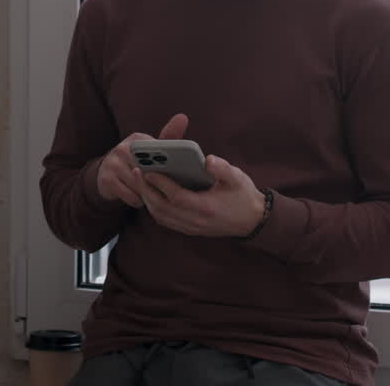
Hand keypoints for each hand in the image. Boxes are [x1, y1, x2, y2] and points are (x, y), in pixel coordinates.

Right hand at [96, 113, 188, 207]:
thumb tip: (183, 117)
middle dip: (158, 182)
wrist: (107, 173)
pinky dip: (138, 201)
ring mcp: (112, 163)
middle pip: (149, 170)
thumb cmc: (137, 161)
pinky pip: (130, 196)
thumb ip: (169, 138)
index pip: (156, 152)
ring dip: (149, 193)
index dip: (166, 167)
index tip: (174, 175)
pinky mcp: (106, 179)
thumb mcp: (151, 149)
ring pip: (140, 185)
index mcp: (137, 139)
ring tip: (154, 194)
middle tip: (167, 190)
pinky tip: (140, 198)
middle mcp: (122, 148)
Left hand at [134, 154, 266, 237]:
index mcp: (206, 207)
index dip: (161, 184)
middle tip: (135, 171)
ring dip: (147, 199)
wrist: (253, 221)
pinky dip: (154, 208)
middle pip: (163, 208)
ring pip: (161, 216)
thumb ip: (223, 169)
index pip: (177, 197)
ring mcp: (192, 227)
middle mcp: (196, 220)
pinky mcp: (190, 230)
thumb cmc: (244, 196)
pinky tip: (149, 194)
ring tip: (139, 180)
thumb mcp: (238, 178)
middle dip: (146, 189)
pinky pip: (166, 221)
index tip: (148, 170)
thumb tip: (208, 160)